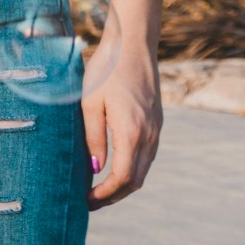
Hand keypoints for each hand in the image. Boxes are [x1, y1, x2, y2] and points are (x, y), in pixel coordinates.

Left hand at [83, 47, 162, 209]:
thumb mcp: (90, 103)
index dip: (105, 195)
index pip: (123, 179)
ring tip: (100, 188)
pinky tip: (115, 165)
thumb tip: (96, 169)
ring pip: (144, 168)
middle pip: (136, 180)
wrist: (133, 43)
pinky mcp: (157, 121)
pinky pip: (147, 154)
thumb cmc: (106, 70)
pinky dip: (132, 167)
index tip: (87, 199)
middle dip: (114, 195)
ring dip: (124, 183)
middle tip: (90, 200)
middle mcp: (149, 134)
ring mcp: (156, 128)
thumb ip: (93, 138)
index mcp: (132, 132)